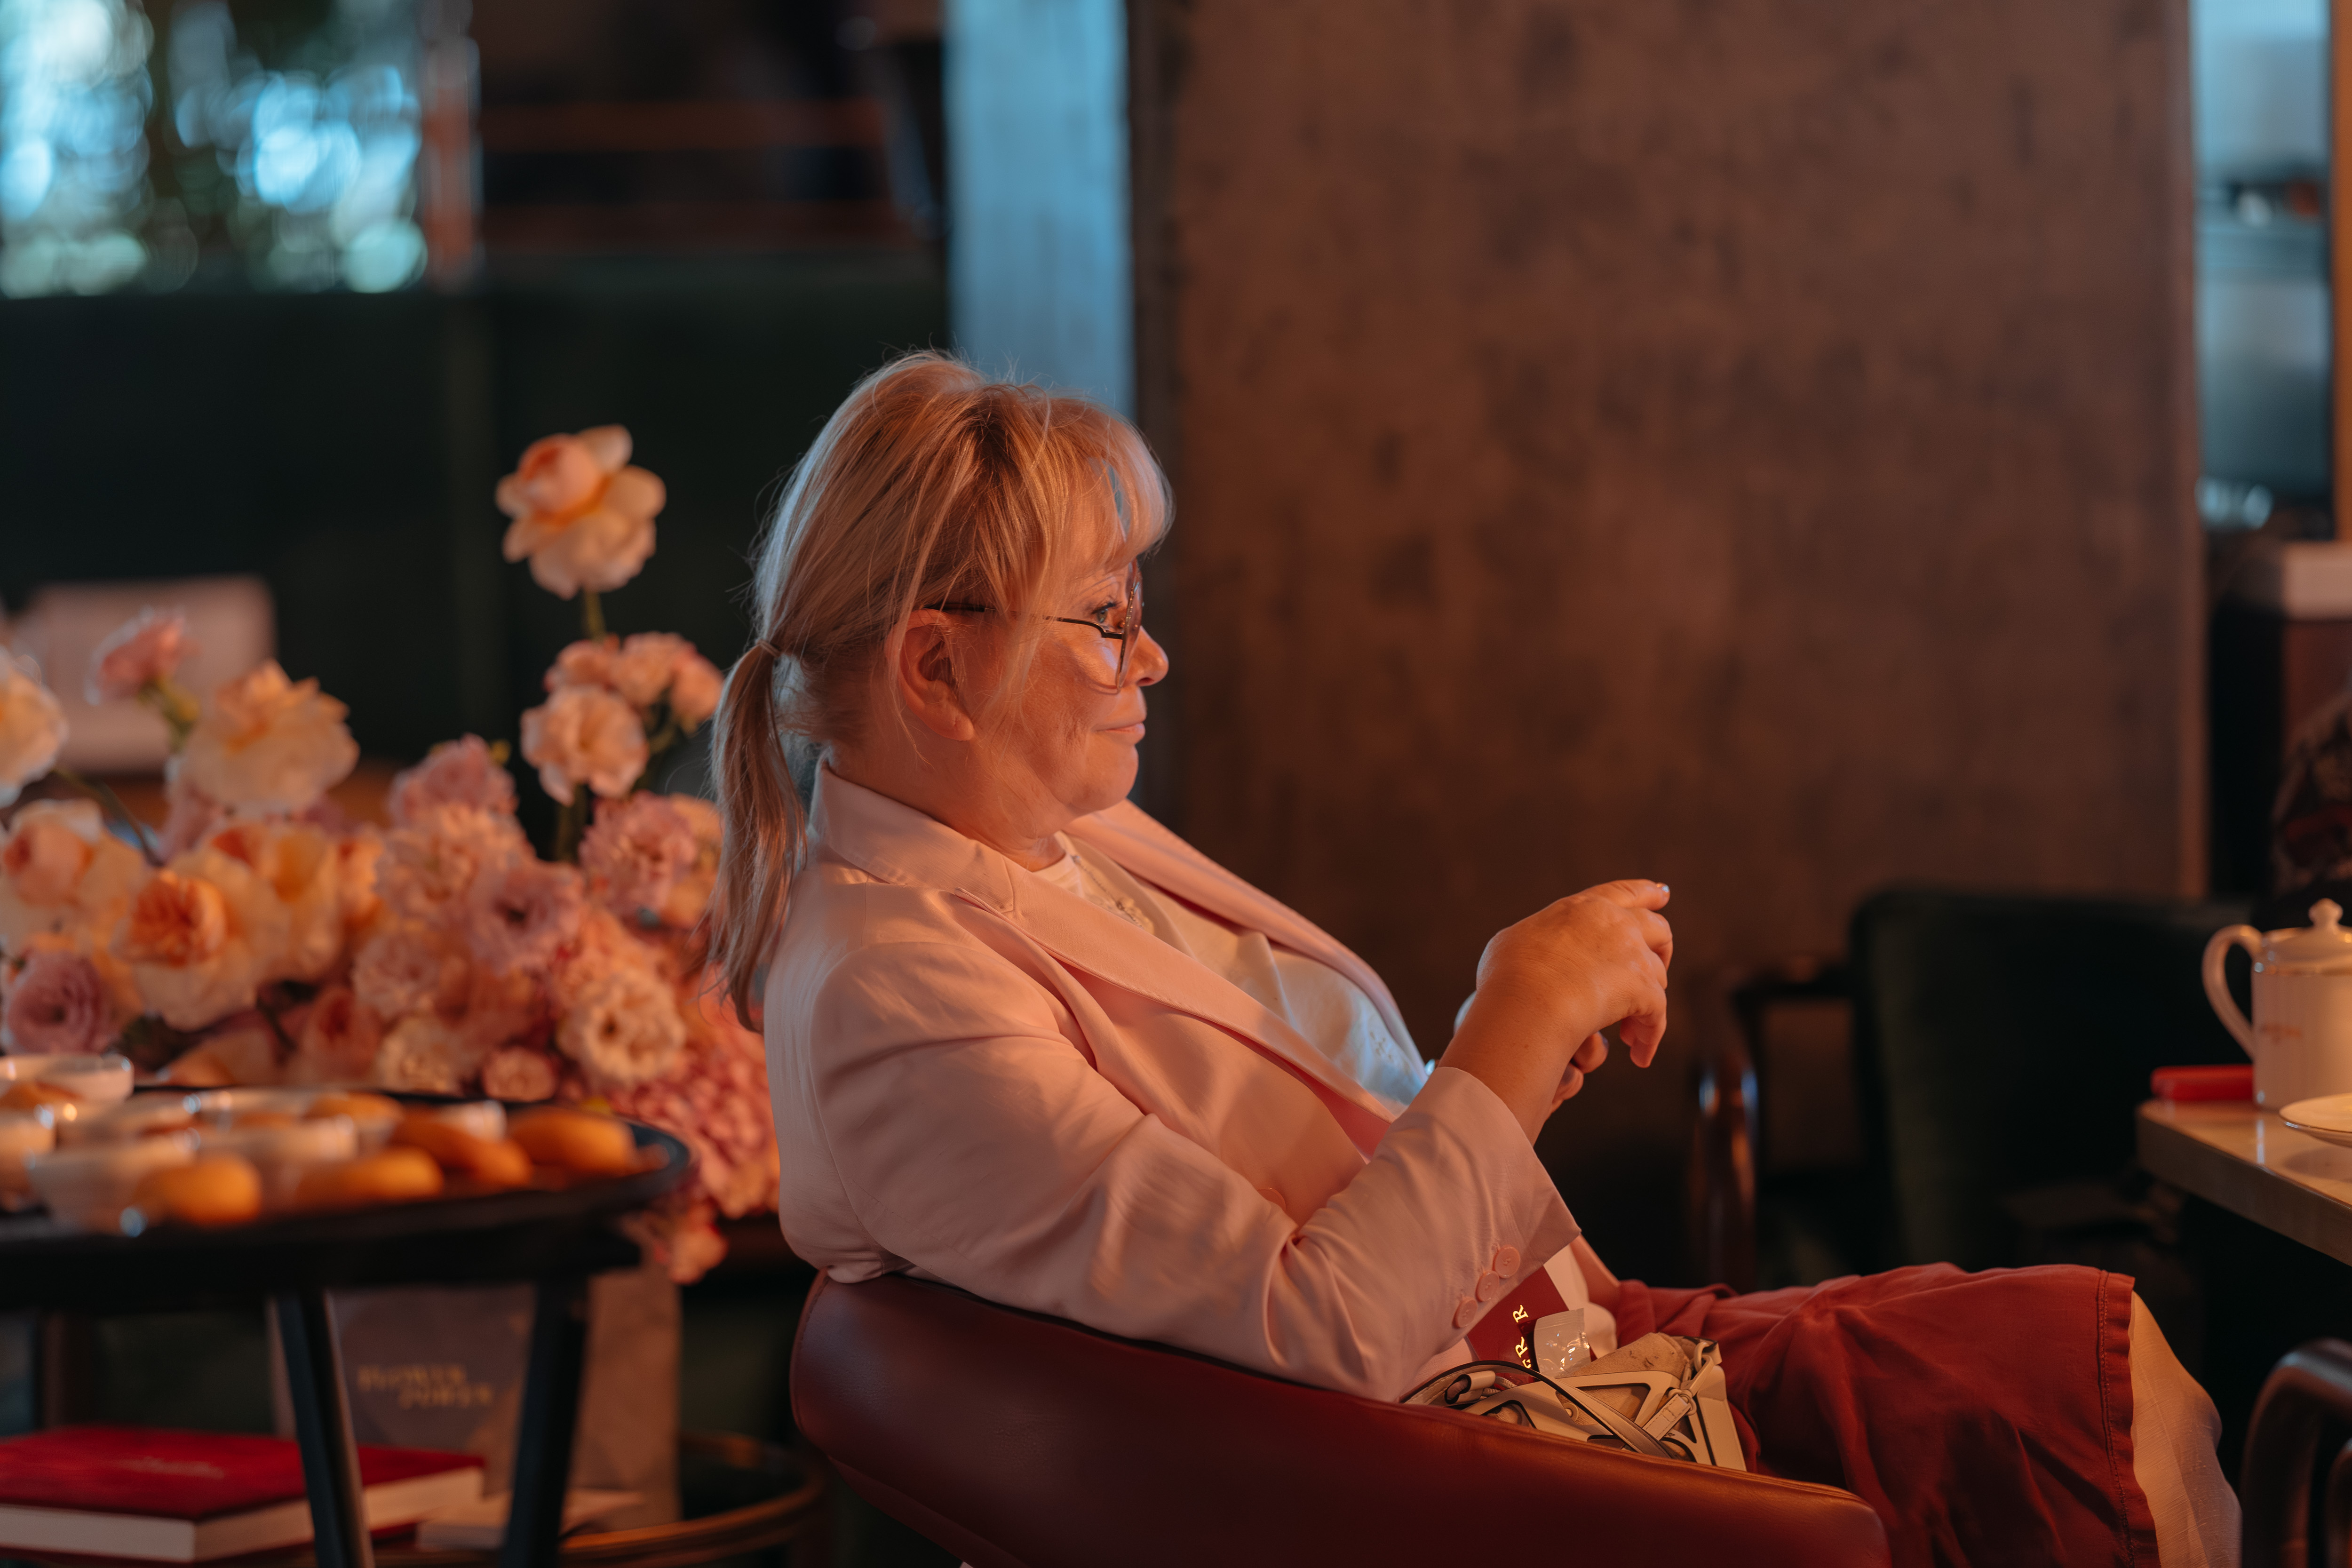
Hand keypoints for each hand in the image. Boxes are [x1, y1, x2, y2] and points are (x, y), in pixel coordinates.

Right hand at [1438, 880, 1672, 1141]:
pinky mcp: (1643, 989)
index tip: (1663, 895)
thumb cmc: (1509, 975)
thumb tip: (1538, 950)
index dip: (1647, 894)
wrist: (1526, 1000)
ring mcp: (1633, 955)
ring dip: (1648, 1003)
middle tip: (1653, 973)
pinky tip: (1639, 1056)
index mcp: (1585, 909)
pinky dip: (1649, 1037)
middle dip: (1660, 951)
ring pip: (1658, 976)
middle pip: (1657, 929)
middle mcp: (1616, 924)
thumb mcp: (1517, 942)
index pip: (1624, 893)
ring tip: (1629, 1033)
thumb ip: (1538, 940)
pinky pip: (1656, 1017)